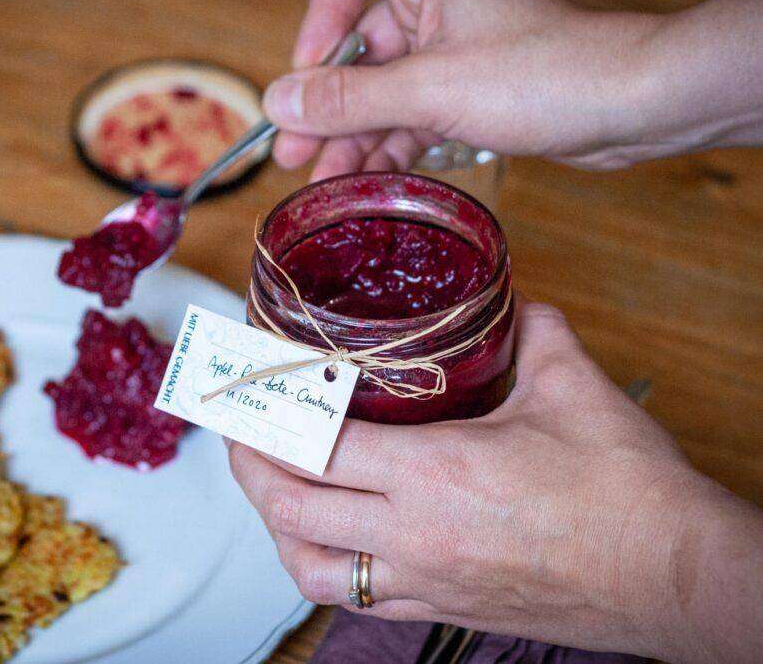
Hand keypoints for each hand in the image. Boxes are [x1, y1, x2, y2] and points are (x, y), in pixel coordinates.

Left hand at [228, 299, 762, 662]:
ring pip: (313, 568)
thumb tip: (516, 306)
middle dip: (249, 469)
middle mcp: (417, 533)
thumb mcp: (574, 390)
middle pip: (292, 509)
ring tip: (272, 493)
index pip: (317, 444)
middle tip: (238, 435)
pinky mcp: (445, 609)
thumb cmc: (629, 493)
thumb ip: (533, 335)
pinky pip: (360, 600)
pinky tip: (332, 544)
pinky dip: (328, 568)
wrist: (677, 576)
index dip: (268, 415)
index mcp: (436, 471)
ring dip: (278, 530)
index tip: (245, 392)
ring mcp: (426, 580)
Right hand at [268, 0, 762, 177]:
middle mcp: (437, 0)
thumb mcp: (430, 89)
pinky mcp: (473, 85)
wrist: (632, 105)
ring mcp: (456, 45)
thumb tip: (280, 104)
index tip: (311, 78)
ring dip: (354, 133)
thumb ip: (349, 99)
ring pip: (384, 85)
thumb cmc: (547, 74)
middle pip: (357, 42)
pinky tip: (369, 179)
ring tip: (326, 181)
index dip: (318, 20)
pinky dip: (391, 142)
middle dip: (327, 102)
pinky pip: (414, 110)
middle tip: (294, 152)